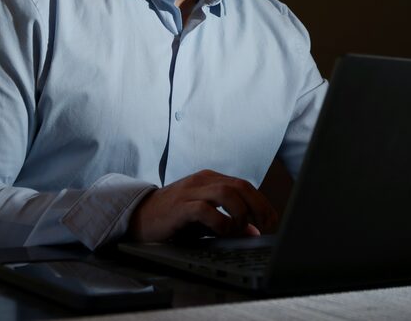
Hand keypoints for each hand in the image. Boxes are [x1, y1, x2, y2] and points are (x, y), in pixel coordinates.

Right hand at [128, 169, 277, 241]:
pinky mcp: (180, 207)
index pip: (244, 185)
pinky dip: (220, 222)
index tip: (271, 220)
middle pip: (240, 186)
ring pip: (227, 193)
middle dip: (258, 206)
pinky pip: (206, 210)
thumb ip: (229, 220)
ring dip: (240, 213)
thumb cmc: (175, 217)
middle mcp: (203, 181)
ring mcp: (191, 191)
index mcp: (211, 179)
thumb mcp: (206, 217)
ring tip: (239, 229)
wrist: (139, 216)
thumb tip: (254, 231)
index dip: (261, 202)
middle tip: (265, 225)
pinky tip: (223, 232)